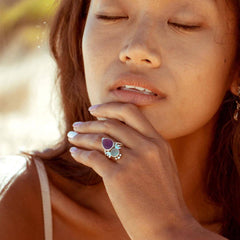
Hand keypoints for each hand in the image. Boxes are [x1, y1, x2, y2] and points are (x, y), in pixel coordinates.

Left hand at [68, 102, 197, 239]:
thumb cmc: (163, 197)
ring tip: (72, 138)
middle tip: (77, 125)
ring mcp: (133, 161)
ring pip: (99, 139)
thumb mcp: (161, 164)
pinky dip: (80, 154)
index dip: (109, 107)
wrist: (168, 227)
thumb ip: (145, 146)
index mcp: (158, 142)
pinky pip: (93, 158)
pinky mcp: (118, 177)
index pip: (130, 112)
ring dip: (81, 137)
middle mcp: (146, 147)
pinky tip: (75, 154)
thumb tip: (118, 135)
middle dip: (90, 122)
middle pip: (111, 123)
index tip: (94, 110)